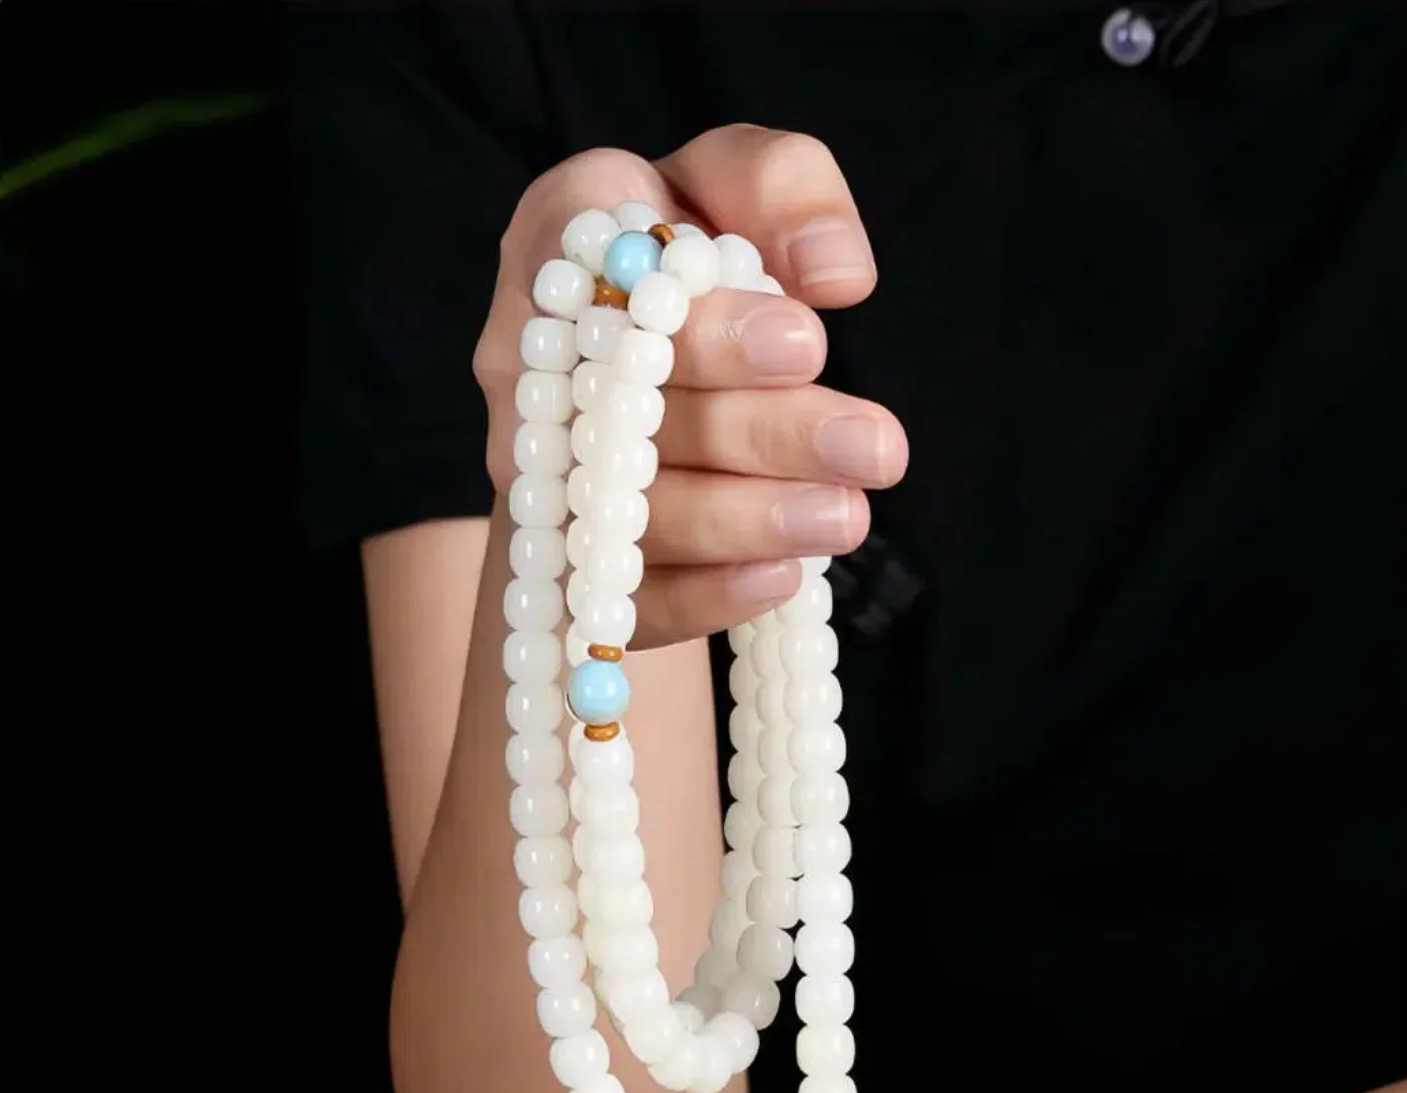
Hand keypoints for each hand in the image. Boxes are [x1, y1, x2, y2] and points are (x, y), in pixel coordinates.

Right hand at [475, 126, 907, 646]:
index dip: (709, 327)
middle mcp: (531, 356)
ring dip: (750, 518)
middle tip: (876, 447)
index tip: (808, 345)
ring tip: (849, 517)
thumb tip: (838, 276)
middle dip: (764, 432)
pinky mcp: (567, 560)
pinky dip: (708, 592)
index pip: (618, 280)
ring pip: (639, 507)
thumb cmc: (695, 265)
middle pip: (640, 410)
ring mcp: (540, 468)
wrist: (634, 373)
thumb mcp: (736, 186)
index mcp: (565, 237)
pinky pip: (630, 592)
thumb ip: (785, 186)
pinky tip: (783, 576)